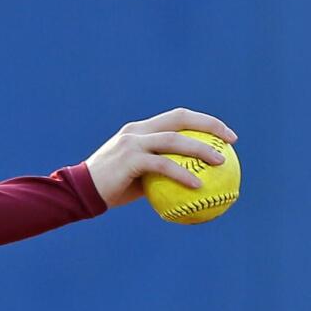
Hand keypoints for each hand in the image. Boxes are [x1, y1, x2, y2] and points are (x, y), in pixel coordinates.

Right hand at [84, 108, 238, 208]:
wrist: (80, 192)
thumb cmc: (110, 189)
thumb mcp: (136, 178)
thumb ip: (159, 174)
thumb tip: (190, 184)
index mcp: (140, 130)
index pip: (177, 117)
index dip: (203, 122)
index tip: (224, 135)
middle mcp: (137, 131)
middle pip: (180, 118)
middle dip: (209, 125)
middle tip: (230, 141)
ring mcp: (132, 143)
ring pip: (174, 140)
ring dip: (201, 149)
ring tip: (221, 162)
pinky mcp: (130, 159)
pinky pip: (163, 165)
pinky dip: (182, 174)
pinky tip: (198, 185)